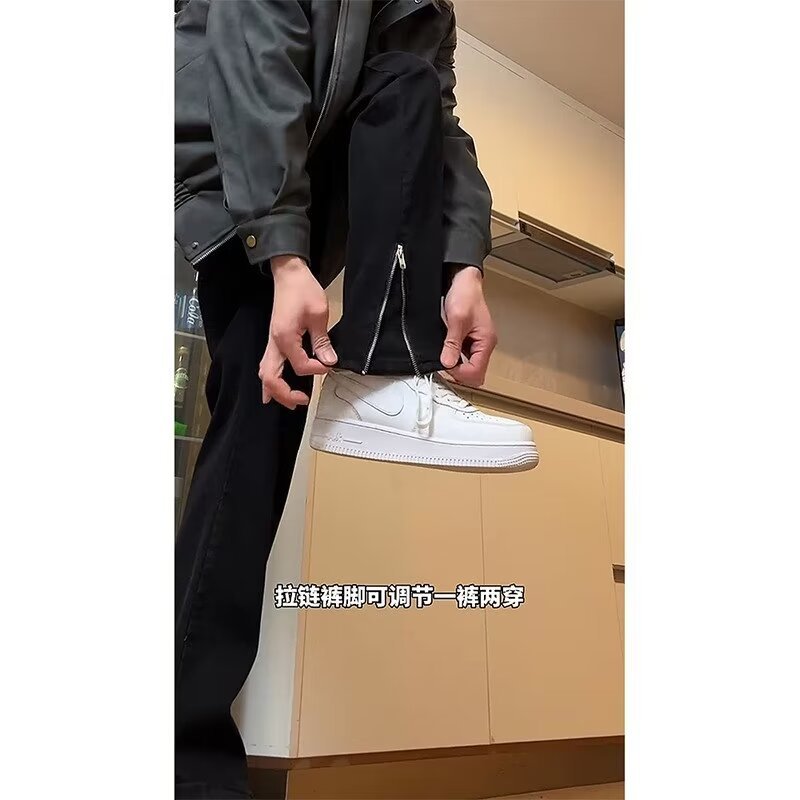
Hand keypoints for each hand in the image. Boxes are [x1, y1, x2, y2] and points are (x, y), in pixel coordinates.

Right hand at [259, 255, 337, 408]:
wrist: (289, 274)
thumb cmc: (303, 289)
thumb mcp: (319, 314)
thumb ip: (322, 342)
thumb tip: (329, 362)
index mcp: (285, 338)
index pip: (300, 366)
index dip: (316, 370)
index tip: (328, 365)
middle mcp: (274, 343)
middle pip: (270, 378)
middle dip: (284, 394)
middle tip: (302, 401)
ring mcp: (271, 342)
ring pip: (265, 373)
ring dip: (275, 390)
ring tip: (290, 401)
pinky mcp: (274, 339)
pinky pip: (268, 365)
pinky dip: (271, 379)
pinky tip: (276, 388)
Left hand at [440, 266, 496, 386]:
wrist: (464, 282)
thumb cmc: (465, 295)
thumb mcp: (456, 319)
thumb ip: (452, 343)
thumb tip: (448, 363)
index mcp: (486, 341)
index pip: (476, 371)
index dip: (460, 373)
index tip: (445, 366)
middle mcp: (484, 345)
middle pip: (475, 373)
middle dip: (459, 373)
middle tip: (444, 365)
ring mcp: (477, 344)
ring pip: (470, 367)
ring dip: (457, 367)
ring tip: (444, 358)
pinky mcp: (470, 341)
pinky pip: (464, 357)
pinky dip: (455, 359)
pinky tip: (446, 352)